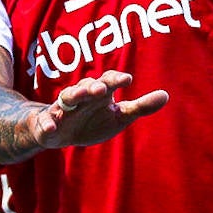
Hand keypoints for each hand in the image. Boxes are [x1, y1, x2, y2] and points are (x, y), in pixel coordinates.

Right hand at [30, 72, 168, 149]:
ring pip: (66, 98)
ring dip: (73, 95)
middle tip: (102, 88)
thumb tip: (166, 95)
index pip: (107, 80)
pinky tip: (51, 127)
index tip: (127, 80)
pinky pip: (46, 122)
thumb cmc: (93, 120)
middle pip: (86, 87)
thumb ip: (141, 106)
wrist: (60, 133)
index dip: (115, 79)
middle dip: (93, 86)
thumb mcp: (120, 116)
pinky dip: (47, 124)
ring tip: (81, 95)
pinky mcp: (47, 125)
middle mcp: (80, 97)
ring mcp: (62, 110)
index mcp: (98, 93)